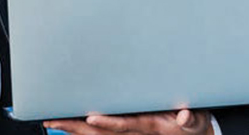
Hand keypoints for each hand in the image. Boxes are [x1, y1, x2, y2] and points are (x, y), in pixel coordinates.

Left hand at [44, 109, 212, 134]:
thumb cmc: (192, 124)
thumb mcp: (196, 121)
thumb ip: (191, 118)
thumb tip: (184, 116)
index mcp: (148, 126)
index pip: (123, 125)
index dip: (107, 122)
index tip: (90, 116)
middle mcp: (133, 132)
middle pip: (99, 132)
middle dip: (75, 126)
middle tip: (52, 119)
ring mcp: (128, 133)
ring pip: (95, 133)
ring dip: (73, 128)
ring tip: (51, 121)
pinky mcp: (125, 131)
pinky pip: (99, 133)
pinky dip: (82, 129)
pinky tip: (68, 125)